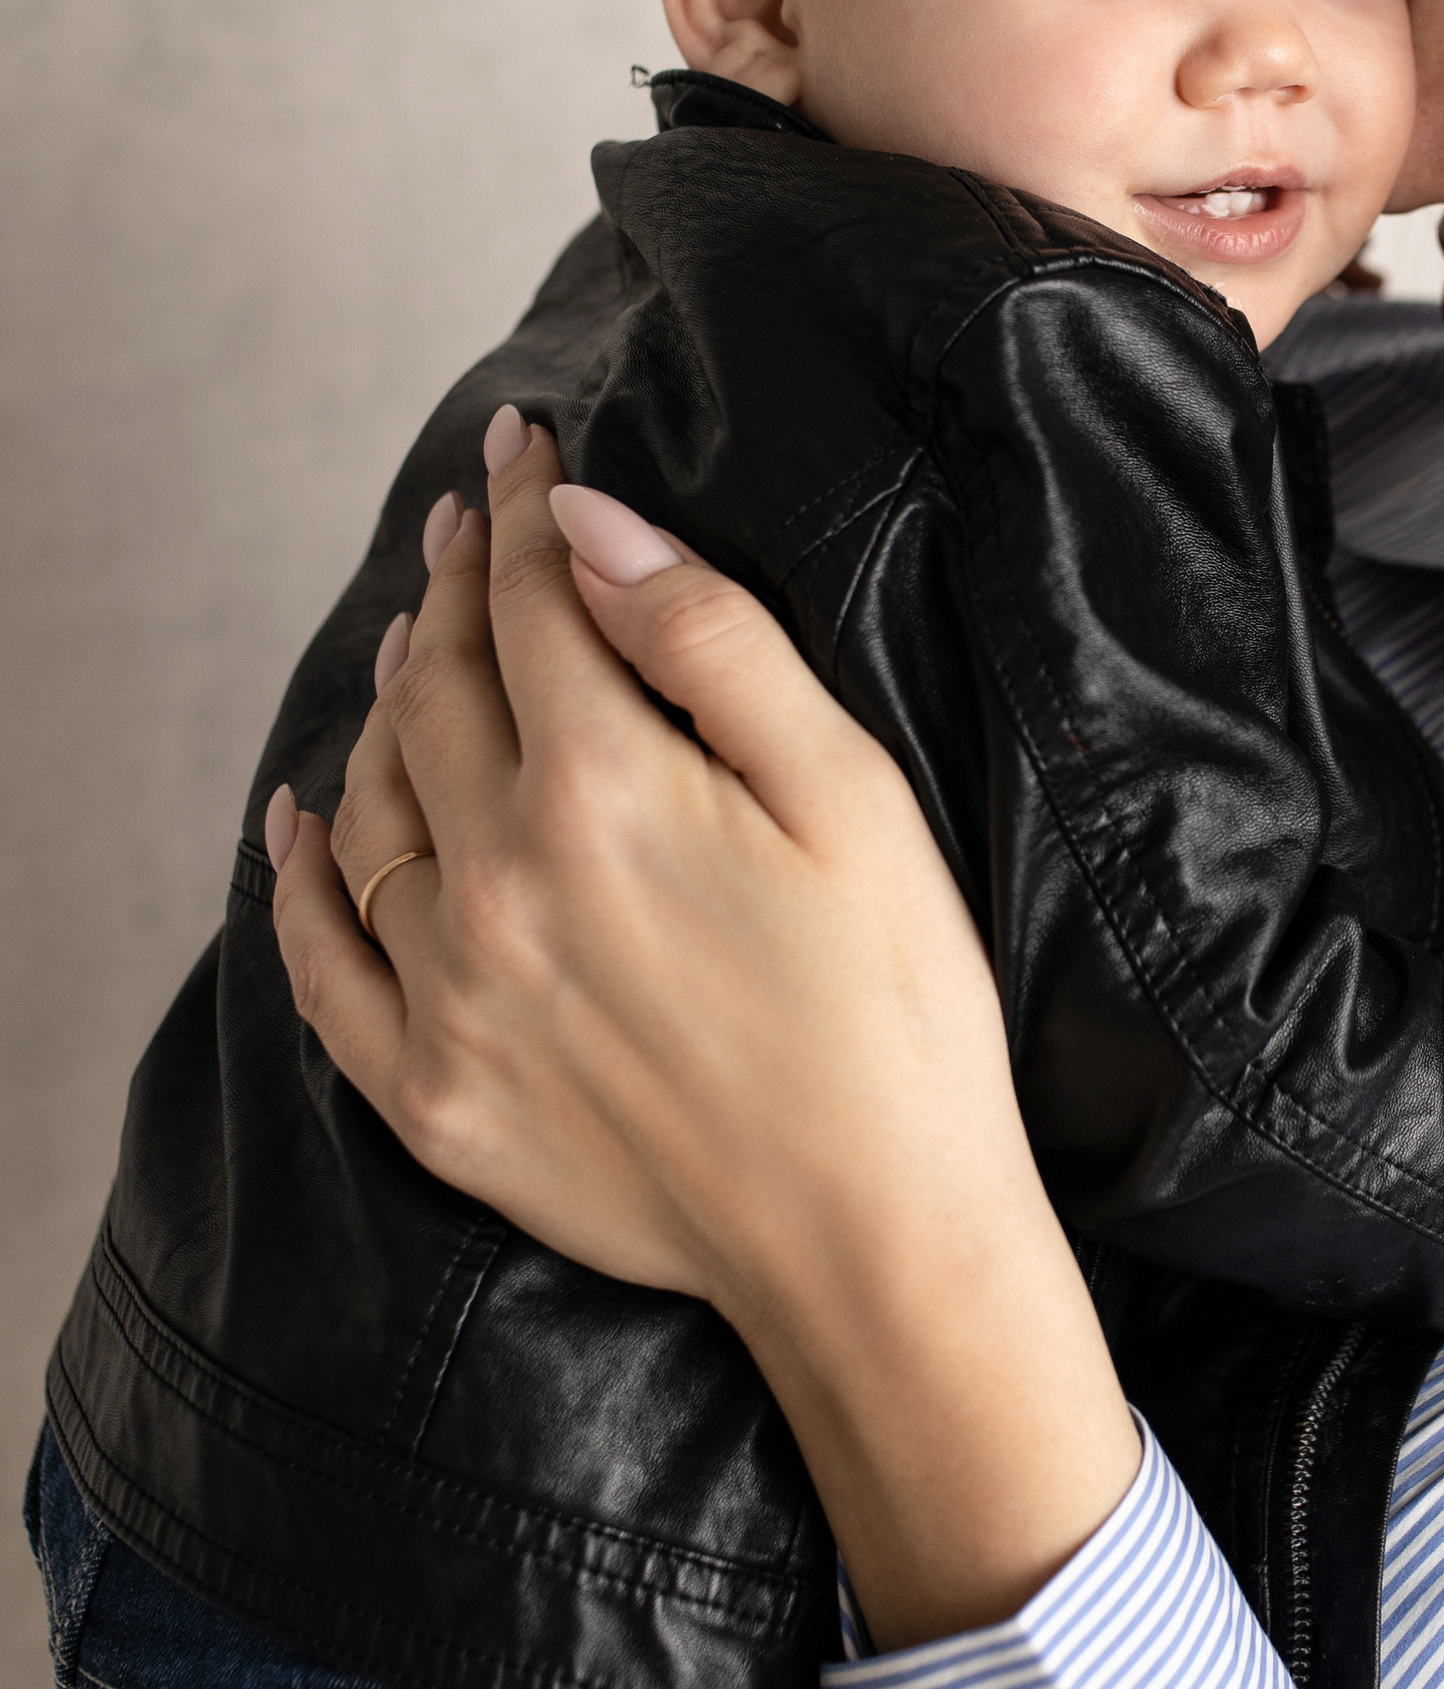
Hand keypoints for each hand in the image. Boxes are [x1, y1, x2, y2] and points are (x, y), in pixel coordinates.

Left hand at [266, 408, 1138, 1645]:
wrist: (878, 1242)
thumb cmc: (899, 1010)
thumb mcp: (848, 792)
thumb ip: (710, 642)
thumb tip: (589, 525)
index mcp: (605, 789)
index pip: (533, 604)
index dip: (525, 510)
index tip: (524, 447)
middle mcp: (497, 881)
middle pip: (442, 691)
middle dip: (456, 589)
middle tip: (467, 526)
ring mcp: (450, 995)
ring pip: (373, 806)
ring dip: (385, 706)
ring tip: (414, 648)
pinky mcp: (435, 1095)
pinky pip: (323, 963)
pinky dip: (299, 876)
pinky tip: (300, 822)